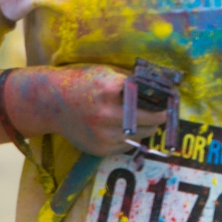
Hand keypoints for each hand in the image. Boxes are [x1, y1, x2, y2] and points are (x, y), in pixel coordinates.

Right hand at [16, 65, 167, 155]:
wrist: (50, 103)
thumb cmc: (80, 82)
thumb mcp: (104, 72)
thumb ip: (129, 81)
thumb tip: (157, 87)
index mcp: (108, 89)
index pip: (145, 96)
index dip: (161, 98)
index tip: (171, 99)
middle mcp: (106, 114)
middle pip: (147, 119)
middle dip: (159, 117)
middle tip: (166, 114)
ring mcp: (102, 134)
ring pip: (139, 135)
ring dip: (147, 128)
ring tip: (150, 122)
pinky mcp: (99, 149)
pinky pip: (126, 145)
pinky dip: (130, 137)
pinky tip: (127, 129)